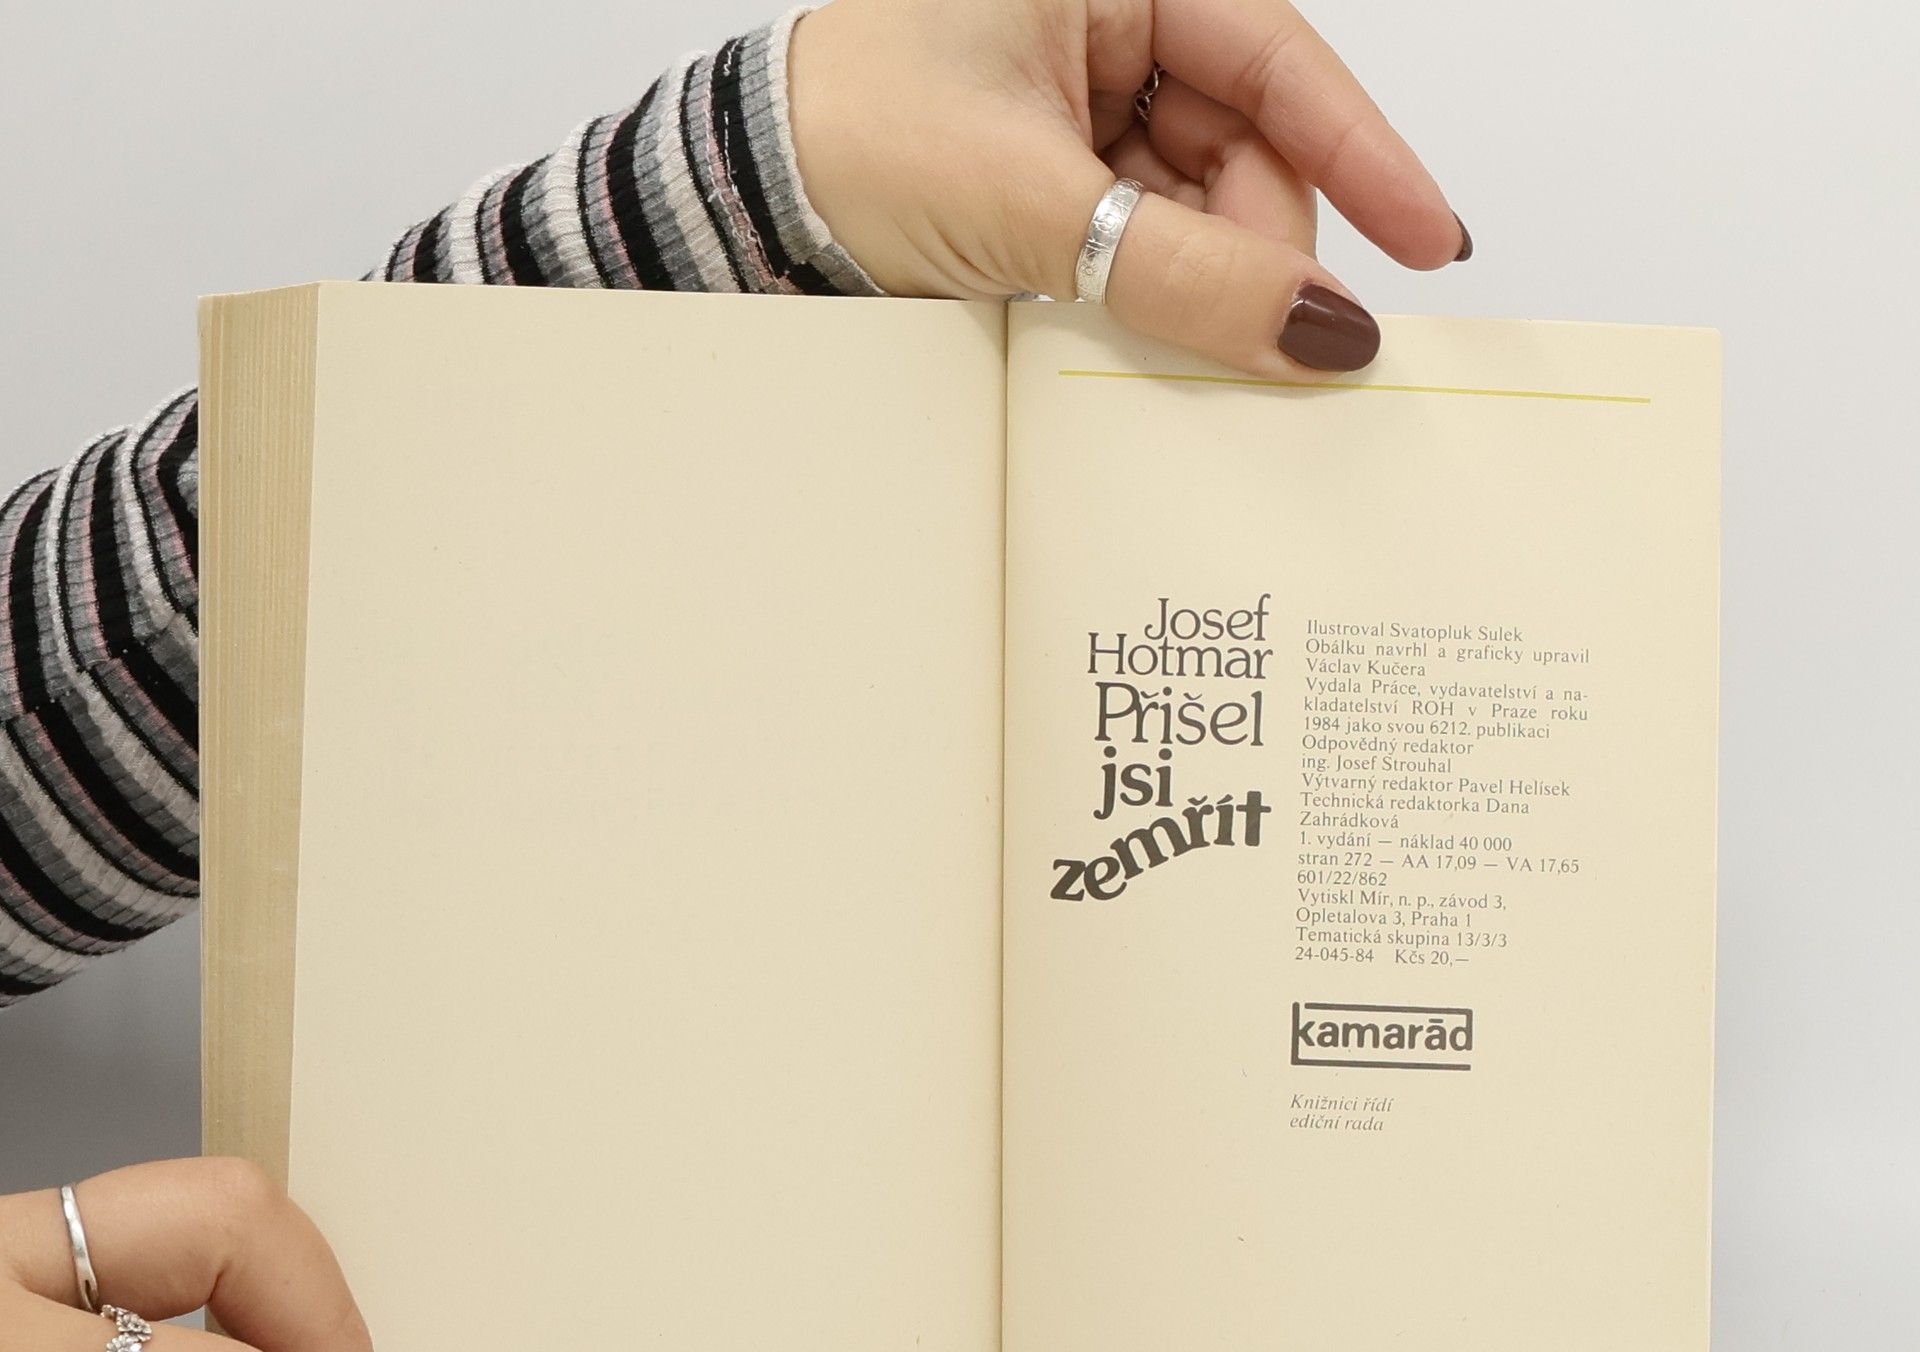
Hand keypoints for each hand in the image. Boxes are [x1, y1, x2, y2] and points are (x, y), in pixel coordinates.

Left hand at [788, 0, 1466, 374]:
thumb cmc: (847, 141)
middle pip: (1249, 144)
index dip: (1364, 152)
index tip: (1429, 239)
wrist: (748, 205)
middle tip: (1266, 339)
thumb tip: (1319, 328)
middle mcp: (1109, 21)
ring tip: (1146, 324)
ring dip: (1201, 277)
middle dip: (1257, 244)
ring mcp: (1088, 100)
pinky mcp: (1064, 172)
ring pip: (1205, 202)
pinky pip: (1152, 234)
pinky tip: (1136, 322)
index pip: (1277, 59)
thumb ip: (1187, 272)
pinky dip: (1158, 288)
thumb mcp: (1033, 207)